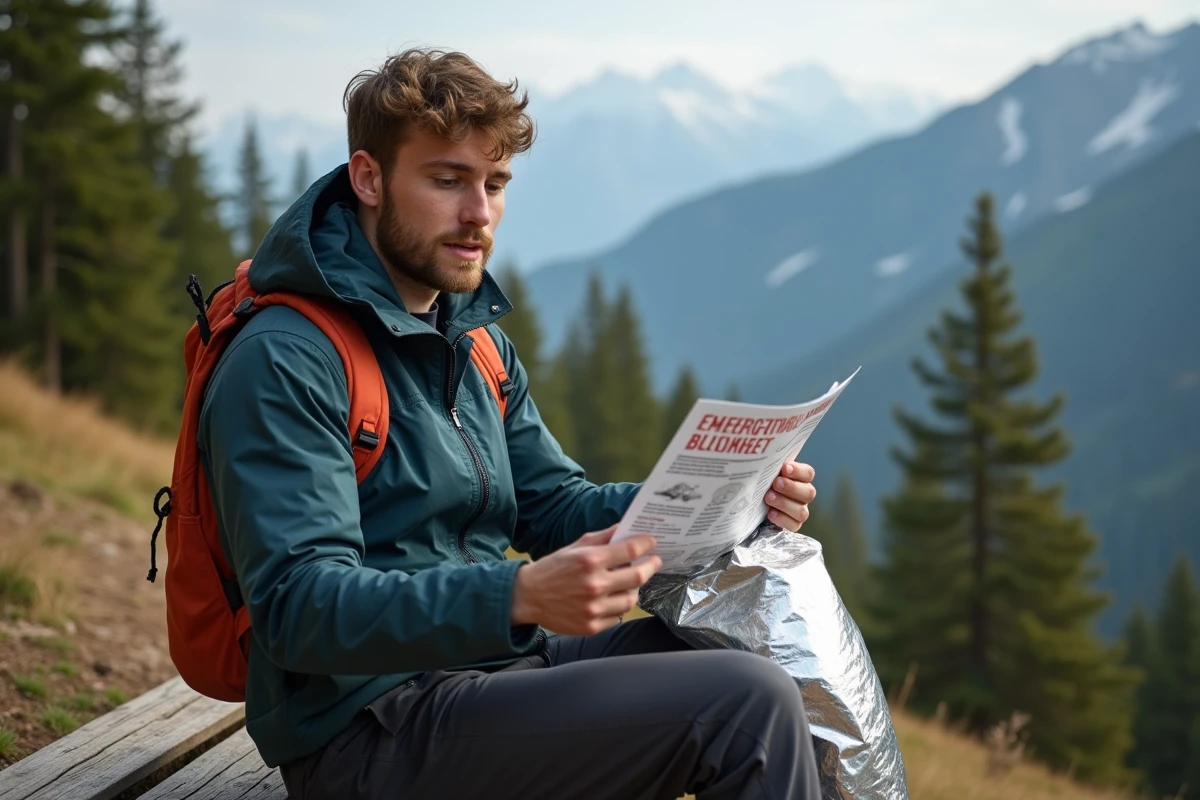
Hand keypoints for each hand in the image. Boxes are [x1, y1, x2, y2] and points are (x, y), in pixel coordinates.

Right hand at [510, 526, 661, 634]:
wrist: (528, 597)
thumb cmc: (553, 569)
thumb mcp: (575, 547)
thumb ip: (602, 538)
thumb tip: (626, 529)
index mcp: (589, 561)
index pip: (630, 550)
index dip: (645, 545)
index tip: (651, 543)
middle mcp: (594, 585)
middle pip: (638, 576)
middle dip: (650, 566)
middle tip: (654, 561)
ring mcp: (594, 608)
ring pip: (631, 599)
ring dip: (635, 588)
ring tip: (631, 581)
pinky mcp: (592, 626)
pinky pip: (618, 616)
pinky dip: (619, 606)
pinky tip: (612, 598)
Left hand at [764, 461, 815, 530]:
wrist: (751, 500)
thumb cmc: (760, 480)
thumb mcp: (765, 470)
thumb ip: (769, 464)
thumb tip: (761, 455)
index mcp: (800, 478)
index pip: (808, 474)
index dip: (798, 471)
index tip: (784, 468)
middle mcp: (803, 494)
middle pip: (809, 493)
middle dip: (791, 488)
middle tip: (776, 483)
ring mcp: (799, 510)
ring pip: (802, 511)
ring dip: (785, 504)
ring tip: (768, 498)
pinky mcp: (793, 524)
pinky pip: (794, 525)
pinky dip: (782, 519)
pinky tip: (770, 513)